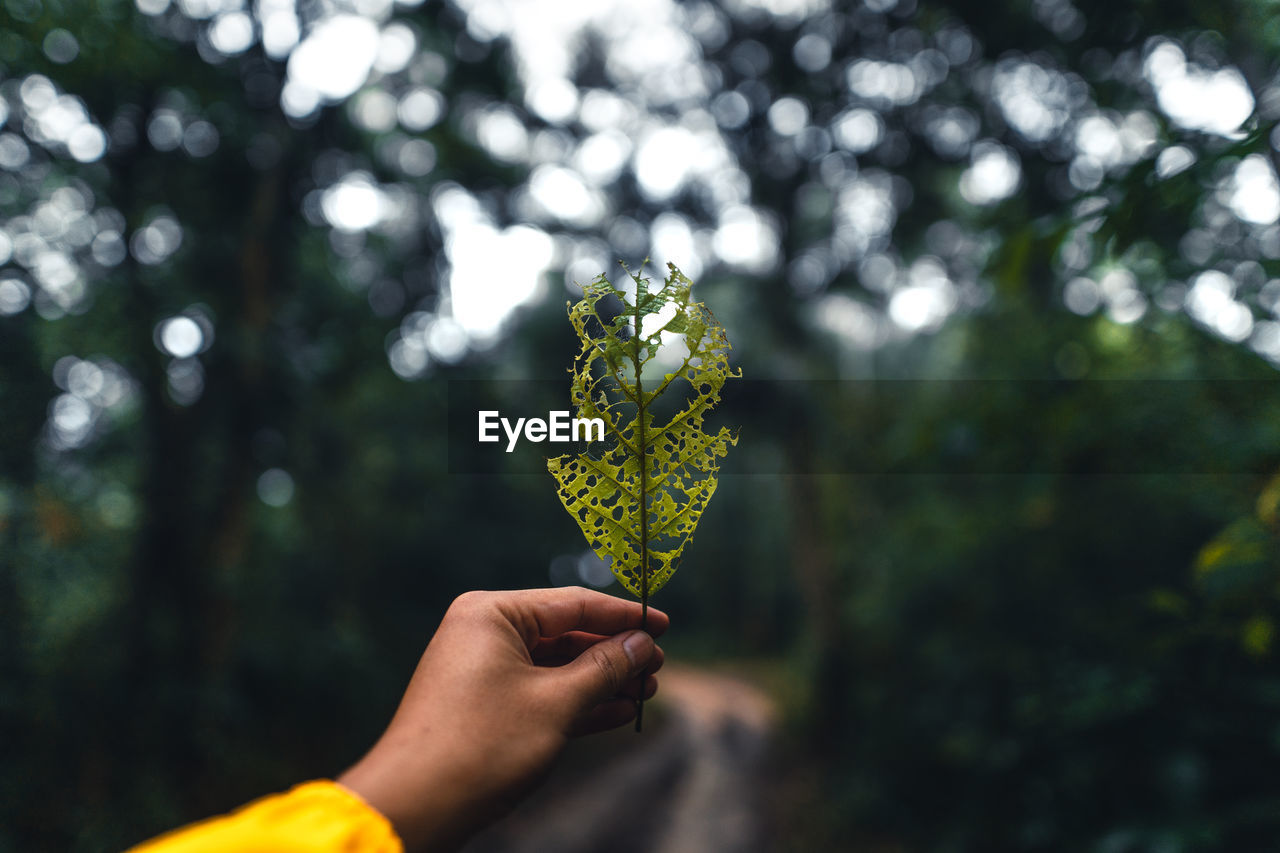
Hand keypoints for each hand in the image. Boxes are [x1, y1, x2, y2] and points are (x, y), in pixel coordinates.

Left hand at [336, 587, 667, 851]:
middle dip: (614, 653)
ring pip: (555, 666)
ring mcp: (481, 670)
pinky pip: (539, 692)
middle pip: (565, 633)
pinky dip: (576, 702)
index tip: (663, 625)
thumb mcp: (555, 703)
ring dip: (601, 680)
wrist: (416, 806)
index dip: (622, 616)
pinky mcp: (482, 705)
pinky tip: (617, 712)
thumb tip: (642, 643)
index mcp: (491, 614)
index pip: (572, 603)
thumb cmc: (481, 745)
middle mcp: (483, 633)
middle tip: (657, 668)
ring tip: (646, 692)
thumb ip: (604, 668)